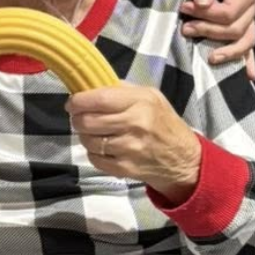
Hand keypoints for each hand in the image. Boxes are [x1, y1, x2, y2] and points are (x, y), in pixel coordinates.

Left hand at [68, 83, 201, 201]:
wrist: (182, 158)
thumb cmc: (163, 122)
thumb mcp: (151, 96)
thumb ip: (122, 90)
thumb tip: (91, 86)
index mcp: (140, 102)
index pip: (99, 99)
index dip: (79, 101)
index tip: (72, 103)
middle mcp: (135, 124)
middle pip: (88, 121)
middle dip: (77, 119)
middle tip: (80, 117)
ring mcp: (129, 149)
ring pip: (88, 141)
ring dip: (85, 136)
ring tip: (93, 132)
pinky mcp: (125, 168)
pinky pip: (95, 159)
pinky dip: (93, 153)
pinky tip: (103, 147)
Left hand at [178, 0, 254, 78]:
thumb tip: (203, 2)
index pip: (230, 12)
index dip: (208, 15)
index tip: (186, 8)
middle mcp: (251, 6)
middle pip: (236, 29)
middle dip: (209, 31)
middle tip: (186, 28)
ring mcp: (247, 18)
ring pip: (245, 41)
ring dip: (227, 51)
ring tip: (209, 57)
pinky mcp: (241, 26)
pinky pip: (248, 46)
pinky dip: (247, 60)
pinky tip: (248, 75)